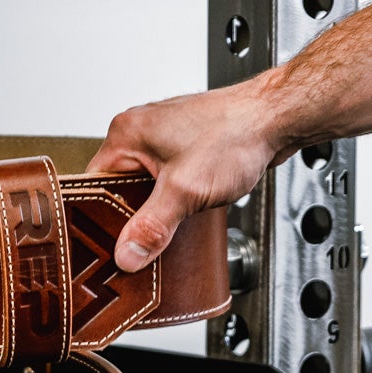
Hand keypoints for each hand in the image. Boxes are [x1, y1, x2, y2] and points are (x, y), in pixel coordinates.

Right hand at [89, 77, 288, 271]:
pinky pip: (169, 182)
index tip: (109, 245)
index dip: (101, 218)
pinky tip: (188, 211)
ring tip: (172, 223)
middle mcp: (141, 131)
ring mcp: (165, 139)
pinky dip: (177, 199)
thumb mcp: (186, 189)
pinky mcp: (186, 149)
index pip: (93, 185)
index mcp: (126, 133)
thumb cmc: (236, 133)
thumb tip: (127, 254)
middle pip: (120, 189)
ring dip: (159, 209)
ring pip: (147, 188)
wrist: (278, 118)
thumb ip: (153, 226)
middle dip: (135, 217)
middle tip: (144, 241)